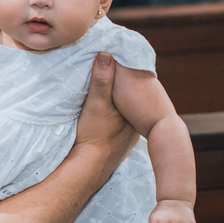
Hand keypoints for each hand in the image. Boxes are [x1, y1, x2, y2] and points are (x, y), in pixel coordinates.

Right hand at [73, 53, 136, 171]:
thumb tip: (105, 54)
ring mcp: (127, 135)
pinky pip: (116, 122)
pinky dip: (109, 115)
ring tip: (100, 91)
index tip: (112, 61)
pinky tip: (100, 114)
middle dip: (118, 87)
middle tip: (106, 72)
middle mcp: (135, 122)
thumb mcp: (96, 104)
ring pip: (122, 111)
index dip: (123, 74)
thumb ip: (101, 80)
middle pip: (128, 98)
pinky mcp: (117, 143)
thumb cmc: (94, 135)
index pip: (132, 86)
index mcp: (135, 110)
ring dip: (113, 102)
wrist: (88, 167)